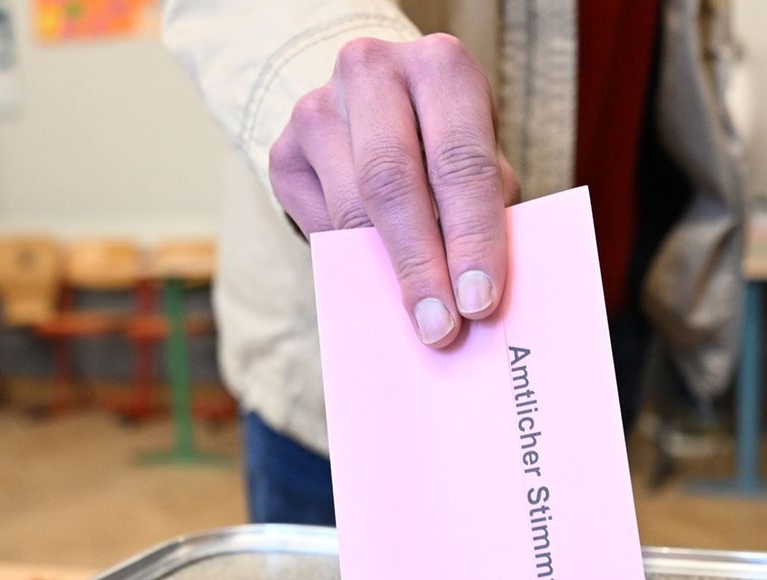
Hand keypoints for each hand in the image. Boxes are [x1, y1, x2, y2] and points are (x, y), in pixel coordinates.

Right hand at [269, 34, 519, 347]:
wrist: (373, 106)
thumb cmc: (444, 141)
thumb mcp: (479, 156)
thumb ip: (484, 208)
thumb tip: (476, 292)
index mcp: (438, 66)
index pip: (460, 157)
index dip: (473, 234)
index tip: (480, 301)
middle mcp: (370, 72)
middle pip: (390, 179)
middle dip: (418, 262)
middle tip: (439, 327)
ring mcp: (317, 109)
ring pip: (347, 207)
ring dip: (384, 271)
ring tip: (415, 318)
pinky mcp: (282, 151)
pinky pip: (317, 224)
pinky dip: (351, 260)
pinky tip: (378, 278)